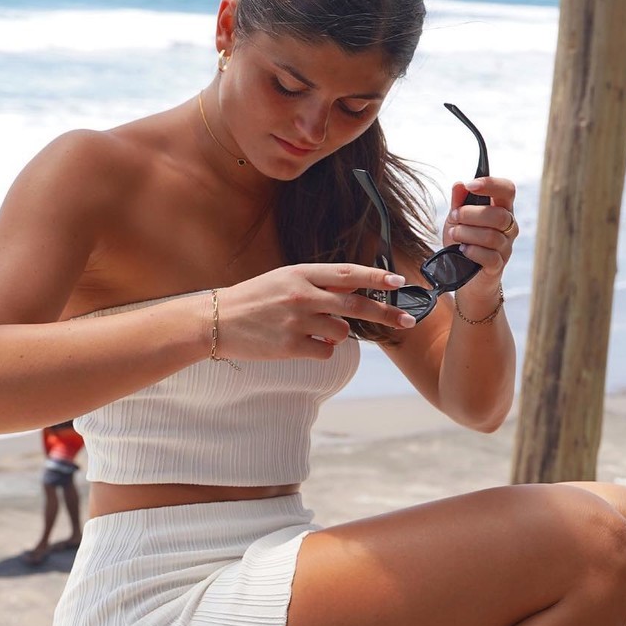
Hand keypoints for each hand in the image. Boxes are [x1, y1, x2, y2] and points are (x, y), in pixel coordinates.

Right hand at [212, 262, 414, 361]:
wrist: (217, 321)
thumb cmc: (254, 300)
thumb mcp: (285, 280)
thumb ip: (317, 283)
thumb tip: (353, 288)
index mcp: (301, 273)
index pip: (347, 273)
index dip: (376, 278)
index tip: (398, 283)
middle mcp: (302, 295)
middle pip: (355, 305)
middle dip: (386, 313)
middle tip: (407, 320)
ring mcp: (296, 321)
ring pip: (341, 331)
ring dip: (335, 333)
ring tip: (309, 329)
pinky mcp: (291, 346)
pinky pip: (325, 351)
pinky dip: (320, 349)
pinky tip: (299, 343)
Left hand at [444, 175, 518, 301]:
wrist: (463, 276)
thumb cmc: (462, 243)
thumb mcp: (456, 221)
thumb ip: (458, 203)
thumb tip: (459, 185)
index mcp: (502, 209)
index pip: (508, 190)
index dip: (491, 184)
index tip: (470, 185)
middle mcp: (509, 227)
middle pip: (499, 214)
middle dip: (471, 214)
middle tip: (454, 217)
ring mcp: (505, 247)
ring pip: (492, 236)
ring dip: (467, 233)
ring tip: (453, 235)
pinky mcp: (498, 266)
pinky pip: (490, 256)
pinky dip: (473, 251)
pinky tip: (462, 250)